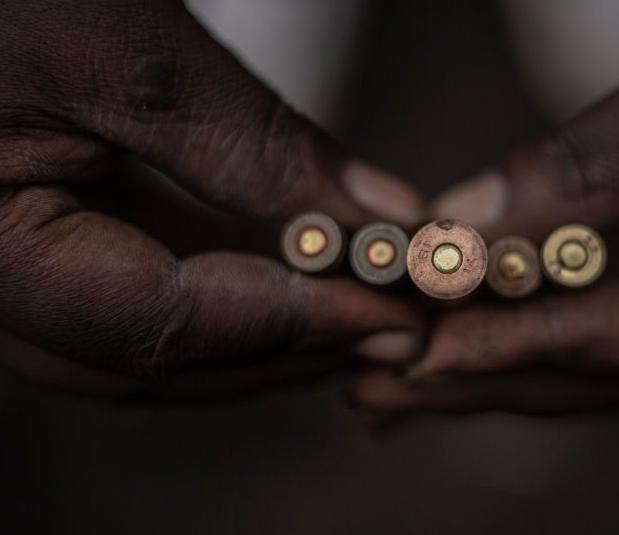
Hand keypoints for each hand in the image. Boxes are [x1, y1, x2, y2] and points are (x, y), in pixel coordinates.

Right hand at [0, 0, 424, 396]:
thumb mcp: (137, 54)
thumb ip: (254, 147)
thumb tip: (378, 218)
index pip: (157, 325)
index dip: (291, 327)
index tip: (394, 319)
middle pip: (149, 359)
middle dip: (281, 351)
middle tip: (388, 332)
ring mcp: (4, 259)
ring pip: (141, 334)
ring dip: (255, 328)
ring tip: (355, 307)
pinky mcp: (31, 225)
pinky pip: (129, 281)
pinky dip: (217, 282)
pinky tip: (291, 267)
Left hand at [352, 0, 618, 412]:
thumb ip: (588, 175)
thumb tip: (461, 234)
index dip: (536, 346)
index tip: (432, 352)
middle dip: (505, 372)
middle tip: (393, 387)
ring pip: (608, 335)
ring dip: (511, 345)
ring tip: (408, 367)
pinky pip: (609, 286)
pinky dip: (538, 295)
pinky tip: (472, 307)